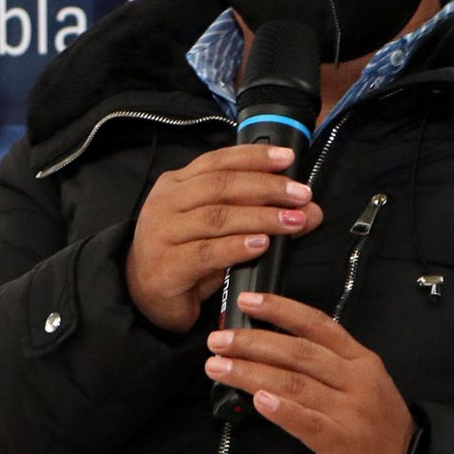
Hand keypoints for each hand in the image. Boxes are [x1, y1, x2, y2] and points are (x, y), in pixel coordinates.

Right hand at [124, 144, 323, 331]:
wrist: (144, 296)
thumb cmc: (186, 256)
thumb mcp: (220, 229)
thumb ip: (257, 213)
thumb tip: (310, 209)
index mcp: (176, 184)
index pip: (218, 161)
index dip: (254, 158)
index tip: (289, 159)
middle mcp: (165, 203)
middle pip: (220, 186)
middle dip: (266, 187)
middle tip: (301, 194)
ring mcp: (162, 234)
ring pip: (217, 217)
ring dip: (260, 217)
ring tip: (293, 220)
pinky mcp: (166, 267)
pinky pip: (207, 253)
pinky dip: (237, 247)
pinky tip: (262, 245)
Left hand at [204, 291, 414, 453]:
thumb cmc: (373, 428)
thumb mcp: (361, 385)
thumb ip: (327, 365)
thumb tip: (271, 346)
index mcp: (361, 360)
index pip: (316, 324)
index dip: (280, 309)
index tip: (247, 300)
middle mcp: (358, 381)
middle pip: (299, 353)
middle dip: (253, 342)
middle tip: (218, 340)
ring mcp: (353, 412)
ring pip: (295, 384)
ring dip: (251, 373)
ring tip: (219, 367)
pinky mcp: (344, 444)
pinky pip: (307, 422)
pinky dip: (281, 409)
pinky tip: (258, 400)